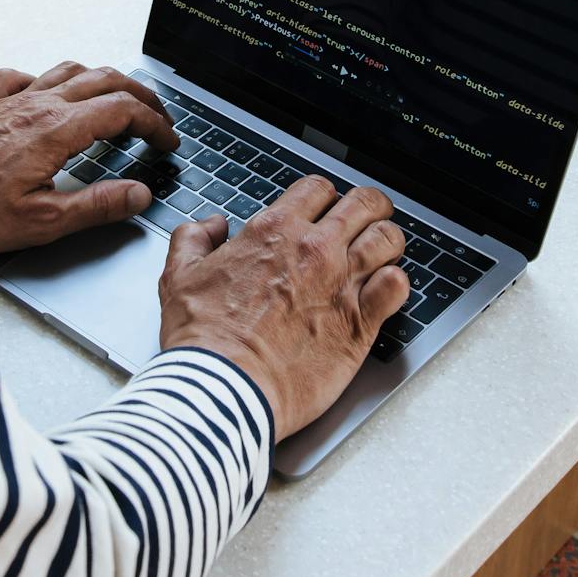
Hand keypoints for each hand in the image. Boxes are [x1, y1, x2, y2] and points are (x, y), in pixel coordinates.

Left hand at [0, 62, 177, 252]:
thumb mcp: (42, 221)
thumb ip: (96, 206)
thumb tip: (137, 195)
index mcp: (56, 130)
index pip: (122, 110)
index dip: (154, 124)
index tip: (167, 142)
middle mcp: (37, 105)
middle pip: (105, 79)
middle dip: (141, 96)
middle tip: (158, 118)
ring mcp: (13, 100)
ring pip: (71, 70)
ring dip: (105, 80)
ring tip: (121, 100)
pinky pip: (26, 76)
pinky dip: (50, 80)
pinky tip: (51, 95)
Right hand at [157, 177, 409, 439]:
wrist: (224, 389)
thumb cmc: (203, 339)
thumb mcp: (178, 276)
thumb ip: (193, 239)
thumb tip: (210, 226)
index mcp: (274, 231)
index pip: (318, 187)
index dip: (323, 196)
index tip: (324, 208)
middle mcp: (314, 250)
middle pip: (364, 203)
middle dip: (369, 207)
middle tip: (368, 218)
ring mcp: (342, 284)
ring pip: (388, 238)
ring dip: (388, 241)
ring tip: (382, 253)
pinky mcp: (361, 323)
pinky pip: (398, 285)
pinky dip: (396, 283)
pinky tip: (386, 289)